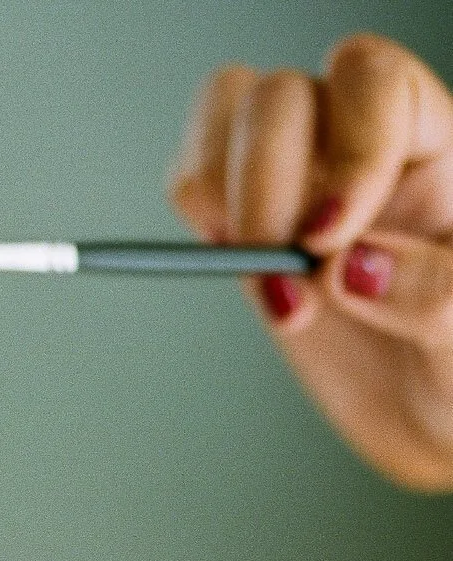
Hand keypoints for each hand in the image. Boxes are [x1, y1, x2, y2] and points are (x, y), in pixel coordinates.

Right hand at [170, 34, 452, 491]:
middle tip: (289, 290)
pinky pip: (197, 177)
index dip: (346, 151)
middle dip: (264, 191)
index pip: (373, 86)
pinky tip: (240, 273)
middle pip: (282, 96)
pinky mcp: (248, 224)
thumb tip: (353, 268)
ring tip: (266, 285)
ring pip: (229, 110)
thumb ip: (434, 291)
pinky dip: (196, 219)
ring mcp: (299, 179)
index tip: (328, 241)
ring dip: (222, 197)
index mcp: (434, 144)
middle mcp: (360, 144)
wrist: (429, 410)